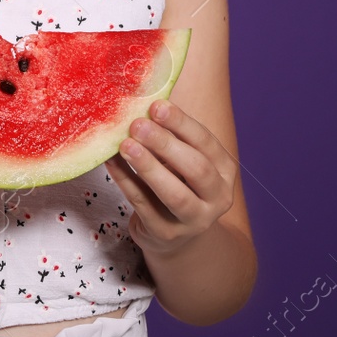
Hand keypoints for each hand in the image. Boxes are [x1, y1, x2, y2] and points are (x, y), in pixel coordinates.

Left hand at [102, 98, 235, 259]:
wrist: (174, 233)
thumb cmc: (178, 182)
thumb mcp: (183, 159)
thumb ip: (172, 136)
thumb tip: (142, 102)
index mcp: (225, 171)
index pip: (206, 143)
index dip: (181, 124)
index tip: (156, 105)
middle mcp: (217, 198)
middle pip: (196, 169)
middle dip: (166, 144)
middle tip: (138, 124)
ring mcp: (194, 220)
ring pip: (173, 193)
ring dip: (148, 166)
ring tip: (125, 144)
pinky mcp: (166, 234)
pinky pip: (144, 205)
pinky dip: (126, 181)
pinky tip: (111, 163)